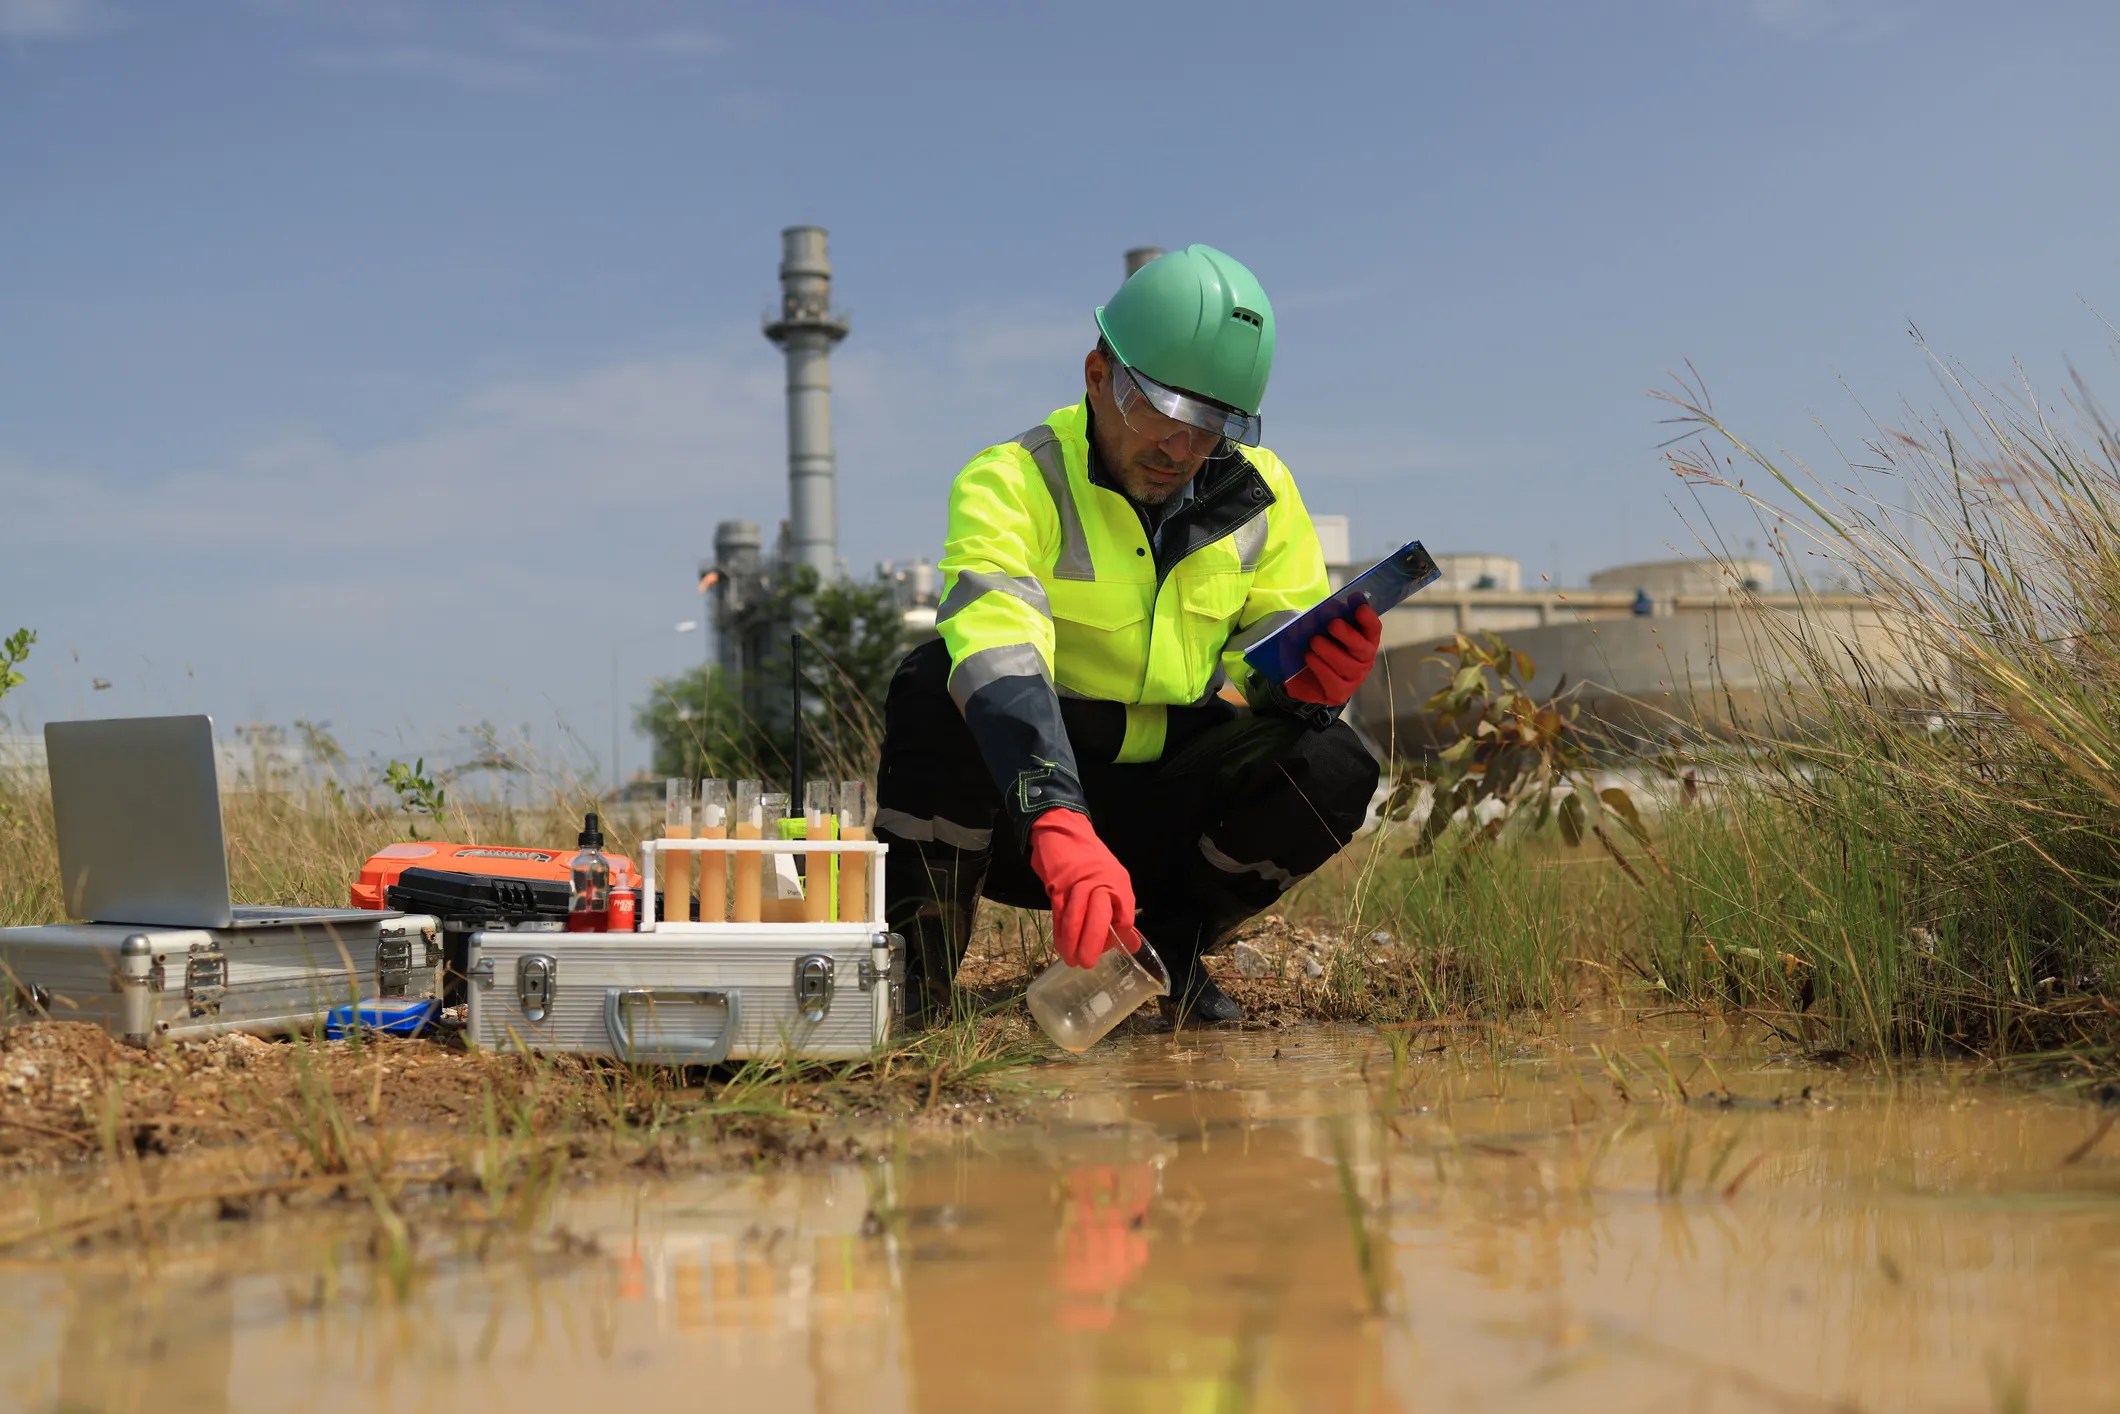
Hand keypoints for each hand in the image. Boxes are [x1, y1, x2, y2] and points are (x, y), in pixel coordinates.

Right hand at [1028, 809, 1138, 968]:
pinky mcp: (1057, 886)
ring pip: (1076, 919)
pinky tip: (1061, 945)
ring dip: (1072, 943)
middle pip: (1099, 919)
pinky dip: (1060, 932)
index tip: (1110, 950)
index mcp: (1118, 883)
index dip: (1117, 936)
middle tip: (1087, 964)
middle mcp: (1101, 883)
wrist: (1063, 831)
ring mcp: (1077, 884)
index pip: (1124, 915)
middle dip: (1092, 944)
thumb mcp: (1112, 880)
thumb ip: (1119, 910)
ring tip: (1072, 960)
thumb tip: (1130, 942)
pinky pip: (1059, 914)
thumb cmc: (1088, 861)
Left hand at [1286, 602, 1381, 705]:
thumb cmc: (1321, 650)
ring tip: (1314, 642)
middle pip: (1363, 649)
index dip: (1368, 618)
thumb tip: (1332, 606)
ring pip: (1346, 665)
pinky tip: (1310, 657)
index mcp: (1365, 641)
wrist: (1305, 680)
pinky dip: (1320, 667)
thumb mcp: (1326, 632)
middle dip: (1348, 635)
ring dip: (1329, 651)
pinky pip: (1332, 680)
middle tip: (1332, 624)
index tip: (1358, 606)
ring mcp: (1354, 679)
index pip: (1374, 629)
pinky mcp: (1339, 693)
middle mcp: (1364, 661)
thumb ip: (1333, 619)